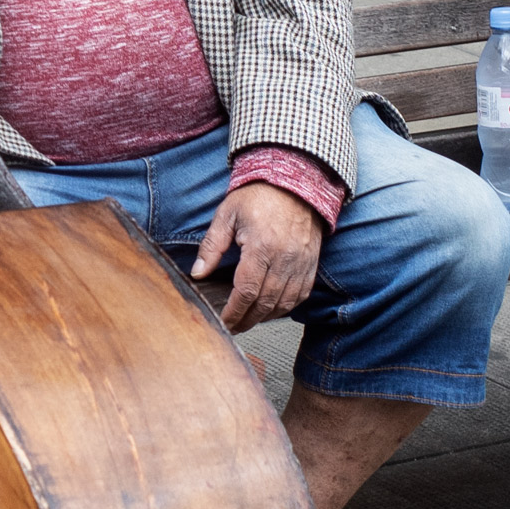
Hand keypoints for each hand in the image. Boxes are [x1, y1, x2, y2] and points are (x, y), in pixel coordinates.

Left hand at [192, 179, 323, 331]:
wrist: (296, 182)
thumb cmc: (260, 195)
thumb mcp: (227, 215)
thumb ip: (212, 246)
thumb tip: (198, 273)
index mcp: (261, 246)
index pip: (246, 291)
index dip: (234, 312)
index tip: (224, 321)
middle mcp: (284, 258)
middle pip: (265, 303)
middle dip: (247, 320)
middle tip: (233, 326)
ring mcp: (301, 263)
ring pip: (284, 303)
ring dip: (265, 317)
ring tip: (249, 320)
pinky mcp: (311, 263)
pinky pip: (301, 295)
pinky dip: (286, 307)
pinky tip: (272, 309)